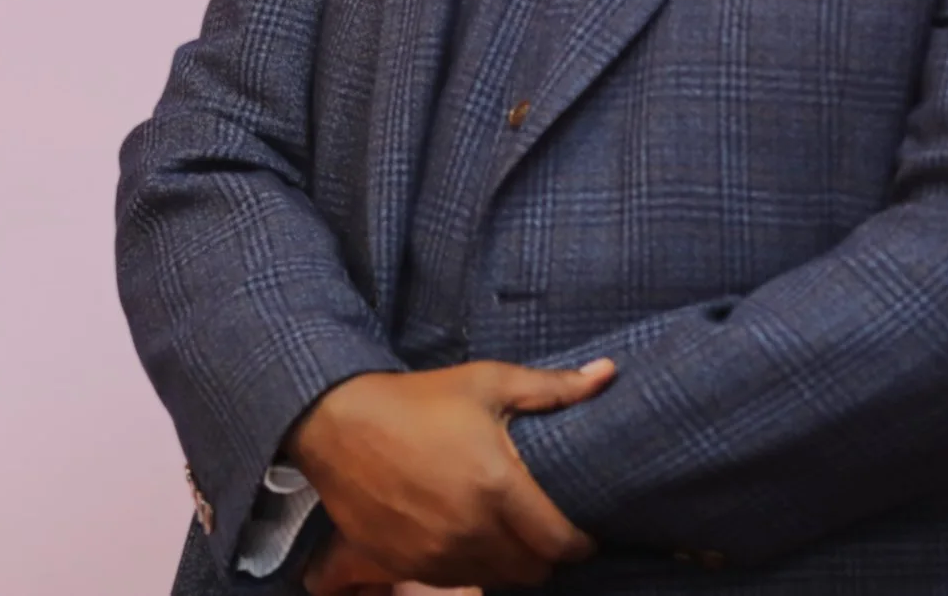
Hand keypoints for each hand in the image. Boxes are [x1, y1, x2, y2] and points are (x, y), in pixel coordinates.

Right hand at [288, 357, 616, 589]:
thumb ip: (552, 388)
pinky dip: (471, 568)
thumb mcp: (488, 383)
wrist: (339, 423)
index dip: (580, 544)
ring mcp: (434, 553)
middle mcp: (470, 529)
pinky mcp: (404, 565)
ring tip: (512, 536)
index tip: (585, 535)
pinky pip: (454, 581)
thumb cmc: (419, 398)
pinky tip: (471, 540)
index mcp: (497, 486)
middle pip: (531, 571)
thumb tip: (608, 373)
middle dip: (547, 556)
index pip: (558, 543)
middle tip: (548, 532)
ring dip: (509, 565)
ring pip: (494, 581)